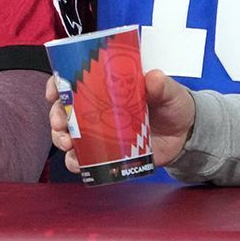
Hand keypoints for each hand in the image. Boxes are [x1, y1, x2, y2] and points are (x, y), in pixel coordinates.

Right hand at [47, 69, 196, 174]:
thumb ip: (161, 85)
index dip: (58, 83)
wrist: (185, 135)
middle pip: (65, 109)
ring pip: (68, 134)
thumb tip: (153, 77)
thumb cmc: (172, 105)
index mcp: (107, 86)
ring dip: (60, 138)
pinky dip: (75, 162)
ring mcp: (99, 131)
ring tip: (66, 143)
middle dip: (56, 115)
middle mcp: (97, 108)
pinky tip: (77, 163)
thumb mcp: (169, 91)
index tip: (54, 90)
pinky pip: (83, 159)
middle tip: (60, 122)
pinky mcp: (106, 153)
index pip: (75, 80)